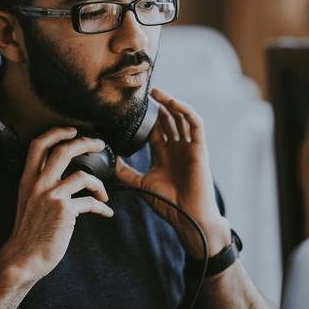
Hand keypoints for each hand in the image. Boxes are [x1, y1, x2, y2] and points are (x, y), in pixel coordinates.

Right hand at [0, 127, 112, 282]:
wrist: (23, 258)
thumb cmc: (29, 232)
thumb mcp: (28, 202)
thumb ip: (41, 186)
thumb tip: (64, 177)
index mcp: (28, 180)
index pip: (38, 145)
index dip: (56, 132)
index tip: (71, 130)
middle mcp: (38, 184)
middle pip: (64, 150)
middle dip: (85, 142)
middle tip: (99, 144)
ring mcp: (52, 196)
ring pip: (83, 175)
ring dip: (100, 184)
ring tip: (105, 193)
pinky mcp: (65, 210)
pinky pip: (90, 202)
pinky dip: (102, 207)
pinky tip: (106, 212)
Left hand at [115, 87, 230, 256]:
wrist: (188, 217)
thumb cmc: (168, 203)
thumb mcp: (141, 184)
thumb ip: (125, 171)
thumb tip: (108, 160)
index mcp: (163, 154)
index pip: (155, 129)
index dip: (147, 116)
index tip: (133, 104)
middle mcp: (176, 147)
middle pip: (168, 119)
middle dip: (158, 105)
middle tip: (145, 91)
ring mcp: (189, 147)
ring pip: (181, 117)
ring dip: (170, 103)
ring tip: (156, 92)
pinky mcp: (200, 148)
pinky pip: (195, 124)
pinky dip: (186, 111)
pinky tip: (173, 103)